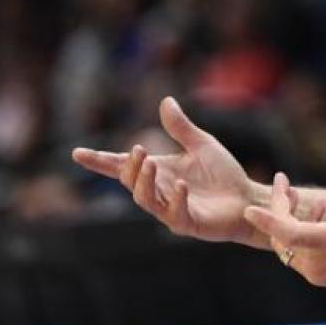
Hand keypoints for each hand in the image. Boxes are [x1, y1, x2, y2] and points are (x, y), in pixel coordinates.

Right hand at [72, 96, 258, 243]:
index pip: (122, 167)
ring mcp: (172, 210)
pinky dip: (176, 199)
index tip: (77, 153)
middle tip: (139, 149)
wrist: (247, 198)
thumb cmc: (224, 175)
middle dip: (129, 167)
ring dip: (145, 182)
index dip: (99, 161)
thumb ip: (181, 128)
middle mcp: (160, 192)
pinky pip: (175, 214)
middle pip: (131, 182)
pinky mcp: (189, 224)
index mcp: (159, 172)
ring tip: (150, 162)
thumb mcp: (202, 145)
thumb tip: (165, 100)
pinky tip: (181, 185)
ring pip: (146, 200)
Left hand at [244, 157, 325, 296]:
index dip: (267, 220)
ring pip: (289, 247)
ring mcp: (319, 273)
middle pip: (283, 237)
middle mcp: (318, 263)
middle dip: (279, 210)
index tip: (250, 209)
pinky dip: (301, 236)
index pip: (287, 233)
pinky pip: (300, 256)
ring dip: (290, 222)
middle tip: (285, 185)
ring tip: (305, 199)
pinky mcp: (323, 277)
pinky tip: (318, 217)